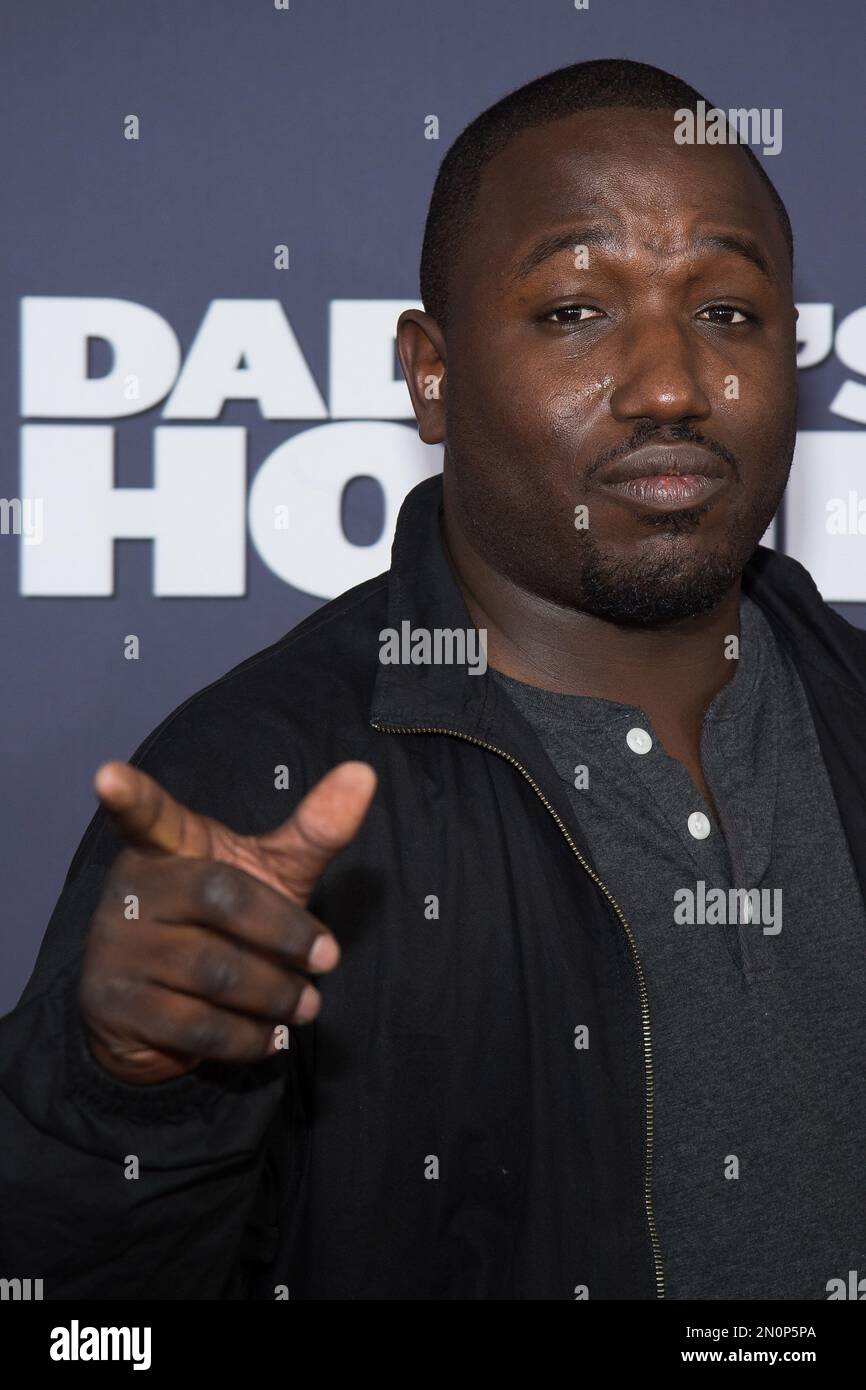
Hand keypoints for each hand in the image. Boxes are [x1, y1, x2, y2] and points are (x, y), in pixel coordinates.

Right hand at [77, 759, 376, 1083]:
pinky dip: (248, 1036)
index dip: (131, 797)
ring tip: (307, 1004)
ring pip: (212, 971)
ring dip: (275, 993)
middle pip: (219, 898)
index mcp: (165, 847)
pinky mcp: (117, 1007)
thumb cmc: (223, 922)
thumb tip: (363, 773)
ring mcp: (117, 949)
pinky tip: (271, 1036)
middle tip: (328, 958)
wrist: (156, 1015)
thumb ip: (313, 831)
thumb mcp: (268, 873)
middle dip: (284, 931)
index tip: (109, 776)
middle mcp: (132, 890)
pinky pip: (196, 1026)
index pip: (148, 815)